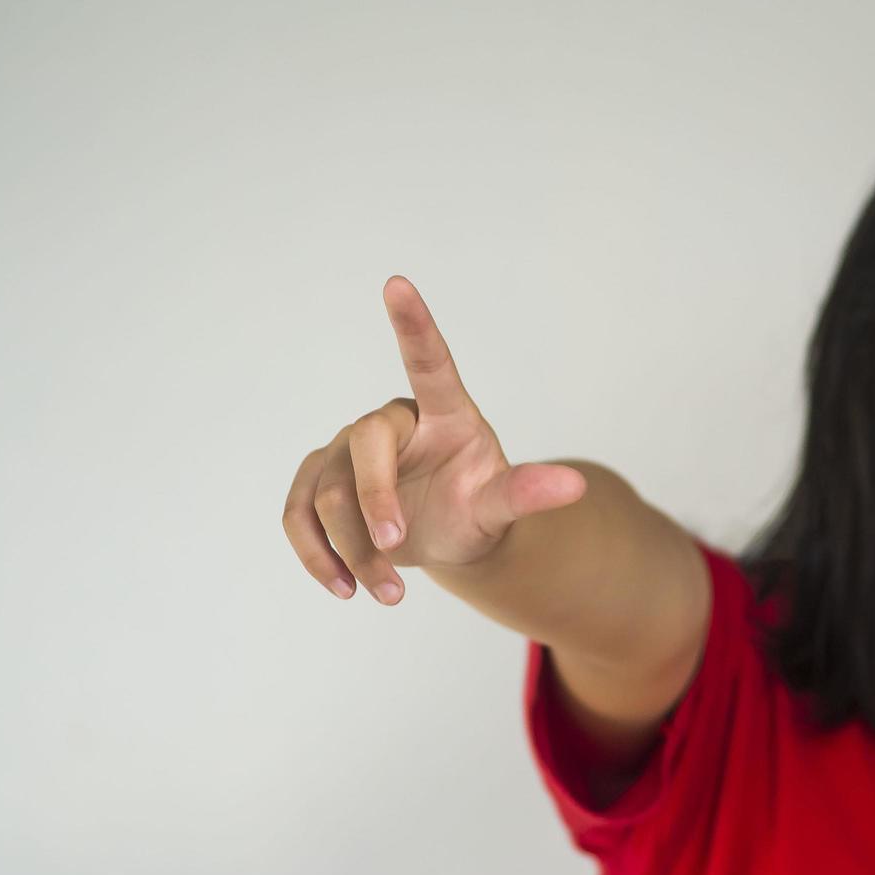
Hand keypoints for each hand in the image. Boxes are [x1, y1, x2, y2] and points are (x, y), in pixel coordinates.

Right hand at [281, 275, 587, 603]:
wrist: (443, 538)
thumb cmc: (474, 508)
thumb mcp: (500, 505)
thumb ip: (528, 493)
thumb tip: (576, 486)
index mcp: (444, 413)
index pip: (429, 361)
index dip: (414, 324)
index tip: (397, 282)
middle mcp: (391, 423)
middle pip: (364, 445)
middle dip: (375, 501)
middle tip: (397, 546)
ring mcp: (346, 449)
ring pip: (328, 493)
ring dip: (353, 549)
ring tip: (386, 592)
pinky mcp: (317, 481)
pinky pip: (298, 513)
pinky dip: (316, 555)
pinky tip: (343, 587)